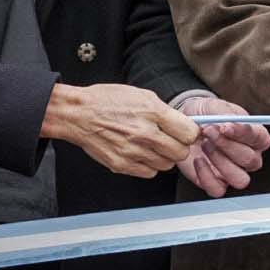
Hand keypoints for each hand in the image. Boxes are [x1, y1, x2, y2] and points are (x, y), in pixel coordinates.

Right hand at [40, 83, 199, 177]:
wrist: (78, 114)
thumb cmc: (107, 101)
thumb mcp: (143, 96)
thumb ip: (166, 112)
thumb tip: (185, 124)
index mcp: (152, 113)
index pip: (189, 133)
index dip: (191, 133)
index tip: (187, 132)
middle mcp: (145, 134)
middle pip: (181, 153)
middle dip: (179, 147)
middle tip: (171, 140)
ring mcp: (133, 152)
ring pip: (167, 165)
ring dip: (164, 157)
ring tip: (153, 145)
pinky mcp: (121, 165)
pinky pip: (149, 173)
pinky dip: (149, 165)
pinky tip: (141, 153)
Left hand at [176, 96, 269, 196]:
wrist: (185, 124)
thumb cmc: (206, 114)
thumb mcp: (216, 107)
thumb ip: (224, 115)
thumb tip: (228, 125)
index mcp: (256, 137)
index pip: (259, 139)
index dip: (243, 134)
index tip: (225, 126)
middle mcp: (249, 157)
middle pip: (250, 160)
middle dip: (227, 145)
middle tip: (209, 131)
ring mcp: (233, 172)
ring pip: (239, 179)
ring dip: (220, 162)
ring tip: (205, 145)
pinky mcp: (216, 182)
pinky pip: (217, 190)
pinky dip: (206, 176)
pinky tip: (198, 160)